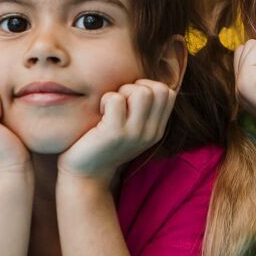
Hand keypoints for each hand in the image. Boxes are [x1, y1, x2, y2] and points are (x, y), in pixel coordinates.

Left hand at [58, 79, 175, 181]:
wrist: (86, 174)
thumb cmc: (105, 144)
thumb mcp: (132, 130)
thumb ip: (143, 111)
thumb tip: (144, 81)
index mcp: (156, 130)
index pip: (168, 93)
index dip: (148, 86)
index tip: (130, 99)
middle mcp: (150, 133)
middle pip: (158, 89)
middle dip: (136, 87)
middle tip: (120, 102)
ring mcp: (134, 134)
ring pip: (141, 92)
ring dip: (122, 91)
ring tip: (110, 107)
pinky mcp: (114, 134)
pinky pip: (115, 99)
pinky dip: (105, 99)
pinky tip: (100, 112)